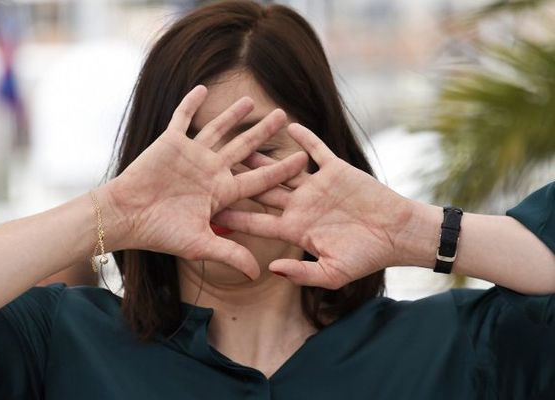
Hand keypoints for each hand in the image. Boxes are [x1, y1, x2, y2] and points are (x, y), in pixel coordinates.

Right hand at [104, 86, 307, 278]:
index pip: (258, 178)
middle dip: (264, 134)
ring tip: (252, 101)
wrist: (126, 218)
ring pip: (218, 130)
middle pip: (244, 149)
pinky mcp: (170, 143)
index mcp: (221, 192)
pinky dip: (191, 103)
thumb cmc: (160, 233)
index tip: (303, 160)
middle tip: (285, 117)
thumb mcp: (200, 244)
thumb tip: (258, 275)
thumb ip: (230, 254)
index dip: (280, 170)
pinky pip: (182, 118)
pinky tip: (202, 88)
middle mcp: (210, 171)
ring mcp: (191, 155)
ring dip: (234, 115)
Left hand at [212, 123, 414, 287]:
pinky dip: (305, 139)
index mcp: (295, 229)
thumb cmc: (366, 257)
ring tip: (240, 142)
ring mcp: (316, 186)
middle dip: (239, 182)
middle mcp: (300, 205)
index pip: (257, 223)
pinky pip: (317, 150)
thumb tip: (271, 269)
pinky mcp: (336, 170)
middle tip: (212, 171)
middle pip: (263, 191)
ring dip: (264, 156)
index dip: (234, 218)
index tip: (209, 213)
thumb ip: (301, 273)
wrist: (397, 234)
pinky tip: (289, 126)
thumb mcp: (332, 274)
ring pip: (283, 168)